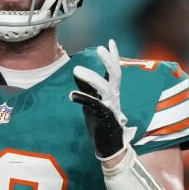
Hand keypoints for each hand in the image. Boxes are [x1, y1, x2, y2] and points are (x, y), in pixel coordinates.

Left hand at [69, 39, 136, 158]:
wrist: (110, 147)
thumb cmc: (101, 123)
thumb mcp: (93, 103)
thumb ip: (87, 89)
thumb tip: (78, 74)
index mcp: (113, 93)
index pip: (115, 71)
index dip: (113, 57)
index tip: (109, 42)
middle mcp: (114, 98)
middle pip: (116, 75)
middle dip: (109, 61)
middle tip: (100, 49)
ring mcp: (111, 108)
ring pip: (105, 88)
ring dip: (91, 78)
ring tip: (76, 70)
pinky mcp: (105, 119)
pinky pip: (95, 106)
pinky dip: (84, 99)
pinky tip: (72, 94)